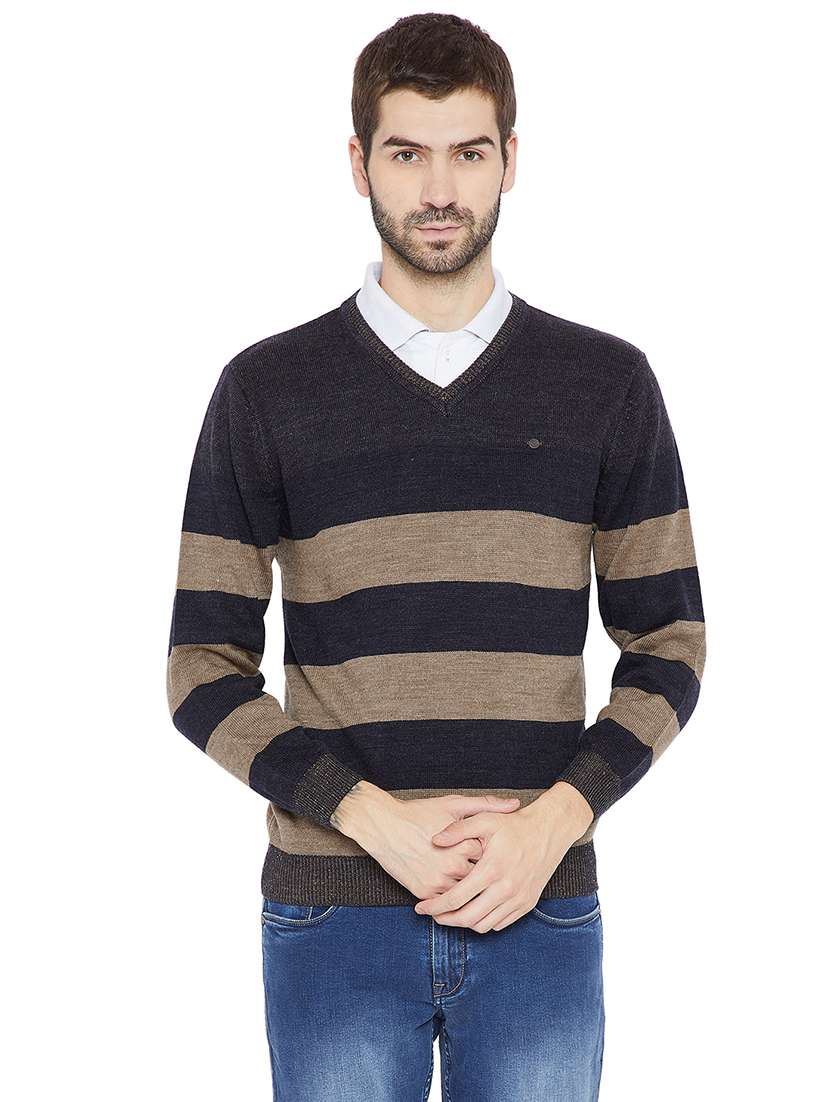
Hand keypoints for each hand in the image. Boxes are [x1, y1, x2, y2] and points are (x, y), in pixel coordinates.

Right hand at [339, 790, 521, 900]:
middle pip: (479, 879)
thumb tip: (515, 804)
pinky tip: (457, 891)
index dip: (491, 853)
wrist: (383, 826)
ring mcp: (437, 882)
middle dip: (483, 875)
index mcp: (463, 845)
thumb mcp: (454, 804)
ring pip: (464, 894)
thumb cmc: (419, 813)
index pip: (489, 857)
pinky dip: (452, 899)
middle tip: (486, 871)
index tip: (493, 850)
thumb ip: (486, 805)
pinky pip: (445, 903)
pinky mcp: (424, 892)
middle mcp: (452, 867)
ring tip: (470, 881)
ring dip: (469, 890)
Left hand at [413, 793, 588, 931]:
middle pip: (467, 918)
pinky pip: (500, 924)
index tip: (420, 908)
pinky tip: (474, 911)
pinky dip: (484, 922)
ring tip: (451, 914)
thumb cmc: (515, 825)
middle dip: (445, 920)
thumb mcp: (485, 820)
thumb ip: (458, 830)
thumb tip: (435, 840)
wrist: (549, 831)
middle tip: (433, 915)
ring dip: (464, 923)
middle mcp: (506, 889)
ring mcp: (518, 899)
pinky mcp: (527, 904)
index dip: (434, 906)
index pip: (456, 898)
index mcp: (491, 869)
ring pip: (483, 925)